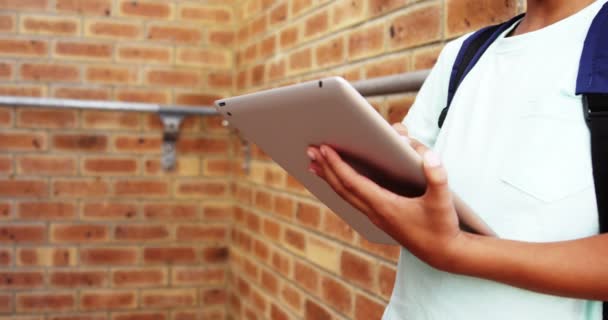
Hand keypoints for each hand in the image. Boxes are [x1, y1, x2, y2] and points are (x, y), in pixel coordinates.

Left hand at [307, 124, 465, 269]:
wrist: (444, 253)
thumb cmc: (442, 226)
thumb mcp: (443, 200)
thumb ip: (437, 177)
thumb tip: (428, 154)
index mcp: (384, 206)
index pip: (353, 182)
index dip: (337, 165)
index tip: (324, 149)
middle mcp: (375, 212)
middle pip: (342, 188)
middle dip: (325, 168)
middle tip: (310, 150)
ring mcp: (375, 216)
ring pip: (345, 195)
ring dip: (329, 178)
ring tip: (314, 164)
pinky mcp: (380, 217)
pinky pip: (353, 199)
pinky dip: (341, 186)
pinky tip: (338, 180)